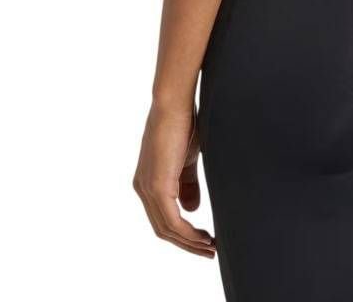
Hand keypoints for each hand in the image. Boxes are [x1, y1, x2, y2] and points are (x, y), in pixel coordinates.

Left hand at [133, 101, 216, 257]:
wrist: (175, 102)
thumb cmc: (183, 123)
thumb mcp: (187, 159)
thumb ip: (187, 184)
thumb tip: (192, 210)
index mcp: (147, 181)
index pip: (163, 218)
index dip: (183, 233)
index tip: (204, 240)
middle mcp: (142, 188)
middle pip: (163, 229)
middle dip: (187, 244)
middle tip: (209, 251)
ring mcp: (147, 188)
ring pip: (167, 229)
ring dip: (190, 242)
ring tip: (211, 247)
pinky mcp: (157, 186)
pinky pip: (172, 220)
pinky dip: (188, 233)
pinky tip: (203, 236)